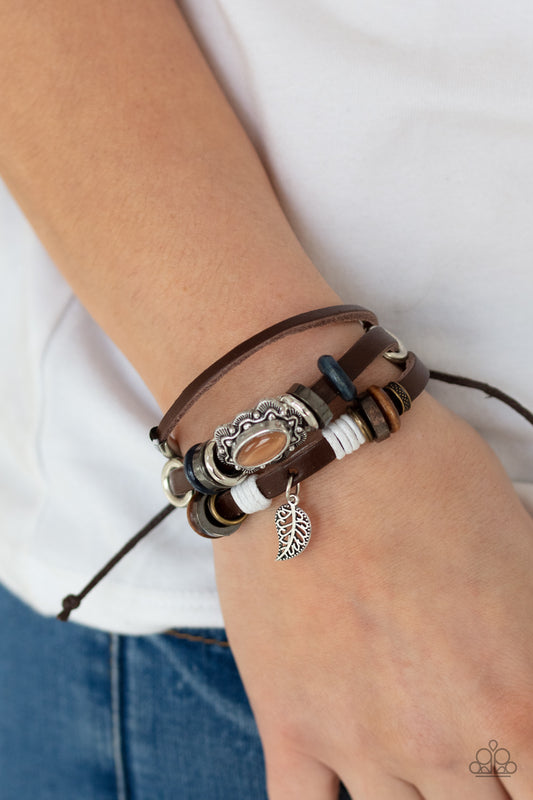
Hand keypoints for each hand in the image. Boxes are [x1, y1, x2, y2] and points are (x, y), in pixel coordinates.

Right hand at [213, 392, 532, 798]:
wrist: (313, 446)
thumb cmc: (427, 477)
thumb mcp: (526, 555)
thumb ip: (530, 637)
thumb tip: (523, 682)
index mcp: (519, 701)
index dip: (529, 772)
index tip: (515, 752)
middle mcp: (445, 742)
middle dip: (484, 782)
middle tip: (461, 733)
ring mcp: (359, 742)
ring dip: (417, 794)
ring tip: (414, 740)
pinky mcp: (288, 722)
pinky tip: (348, 786)